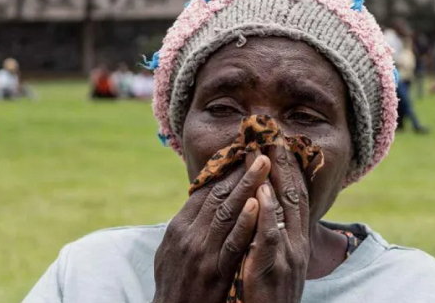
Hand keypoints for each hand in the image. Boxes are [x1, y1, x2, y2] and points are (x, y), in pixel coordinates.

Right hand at [152, 155, 270, 302]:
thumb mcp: (170, 250)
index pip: (205, 191)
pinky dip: (245, 222)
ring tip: (264, 164)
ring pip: (227, 211)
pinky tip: (257, 204)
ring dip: (248, 186)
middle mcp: (189, 234)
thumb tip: (200, 201)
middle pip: (218, 194)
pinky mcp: (215, 271)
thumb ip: (186, 225)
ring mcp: (202, 252)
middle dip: (240, 170)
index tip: (243, 154)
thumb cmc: (173, 283)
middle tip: (260, 150)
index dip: (226, 171)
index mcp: (179, 226)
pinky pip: (233, 243)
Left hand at [242, 146, 309, 302]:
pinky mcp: (273, 270)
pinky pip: (270, 238)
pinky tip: (260, 194)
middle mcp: (296, 243)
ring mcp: (288, 256)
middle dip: (284, 164)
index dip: (288, 168)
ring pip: (283, 211)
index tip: (279, 142)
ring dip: (275, 179)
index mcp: (295, 240)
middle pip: (292, 195)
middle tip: (274, 133)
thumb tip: (259, 206)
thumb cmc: (265, 293)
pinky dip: (265, 215)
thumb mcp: (273, 259)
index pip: (294, 196)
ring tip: (266, 150)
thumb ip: (269, 234)